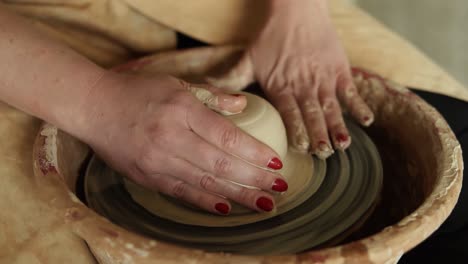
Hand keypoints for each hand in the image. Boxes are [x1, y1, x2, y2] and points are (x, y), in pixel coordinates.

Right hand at [79, 72, 287, 214]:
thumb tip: (244, 106)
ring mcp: (157, 160)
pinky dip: (205, 201)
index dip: (254, 152)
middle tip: (279, 189)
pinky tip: (226, 207)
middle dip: (254, 179)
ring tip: (263, 204)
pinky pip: (181, 192)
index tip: (276, 163)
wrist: (93, 107)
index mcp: (182, 109)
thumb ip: (212, 95)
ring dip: (237, 195)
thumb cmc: (137, 91)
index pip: (227, 136)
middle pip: (221, 163)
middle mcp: (171, 137)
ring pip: (205, 181)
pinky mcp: (146, 176)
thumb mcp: (177, 84)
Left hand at [207, 0, 372, 158]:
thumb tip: (206, 87)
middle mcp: (304, 86)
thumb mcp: (248, 58)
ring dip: (338, 127)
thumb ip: (231, 78)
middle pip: (312, 115)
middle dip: (318, 136)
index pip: (290, 114)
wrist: (297, 10)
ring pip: (332, 107)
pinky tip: (366, 121)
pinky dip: (359, 105)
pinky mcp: (339, 69)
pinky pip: (351, 91)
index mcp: (281, 87)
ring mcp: (324, 79)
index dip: (296, 131)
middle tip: (323, 154)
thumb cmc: (271, 36)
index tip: (300, 149)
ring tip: (343, 145)